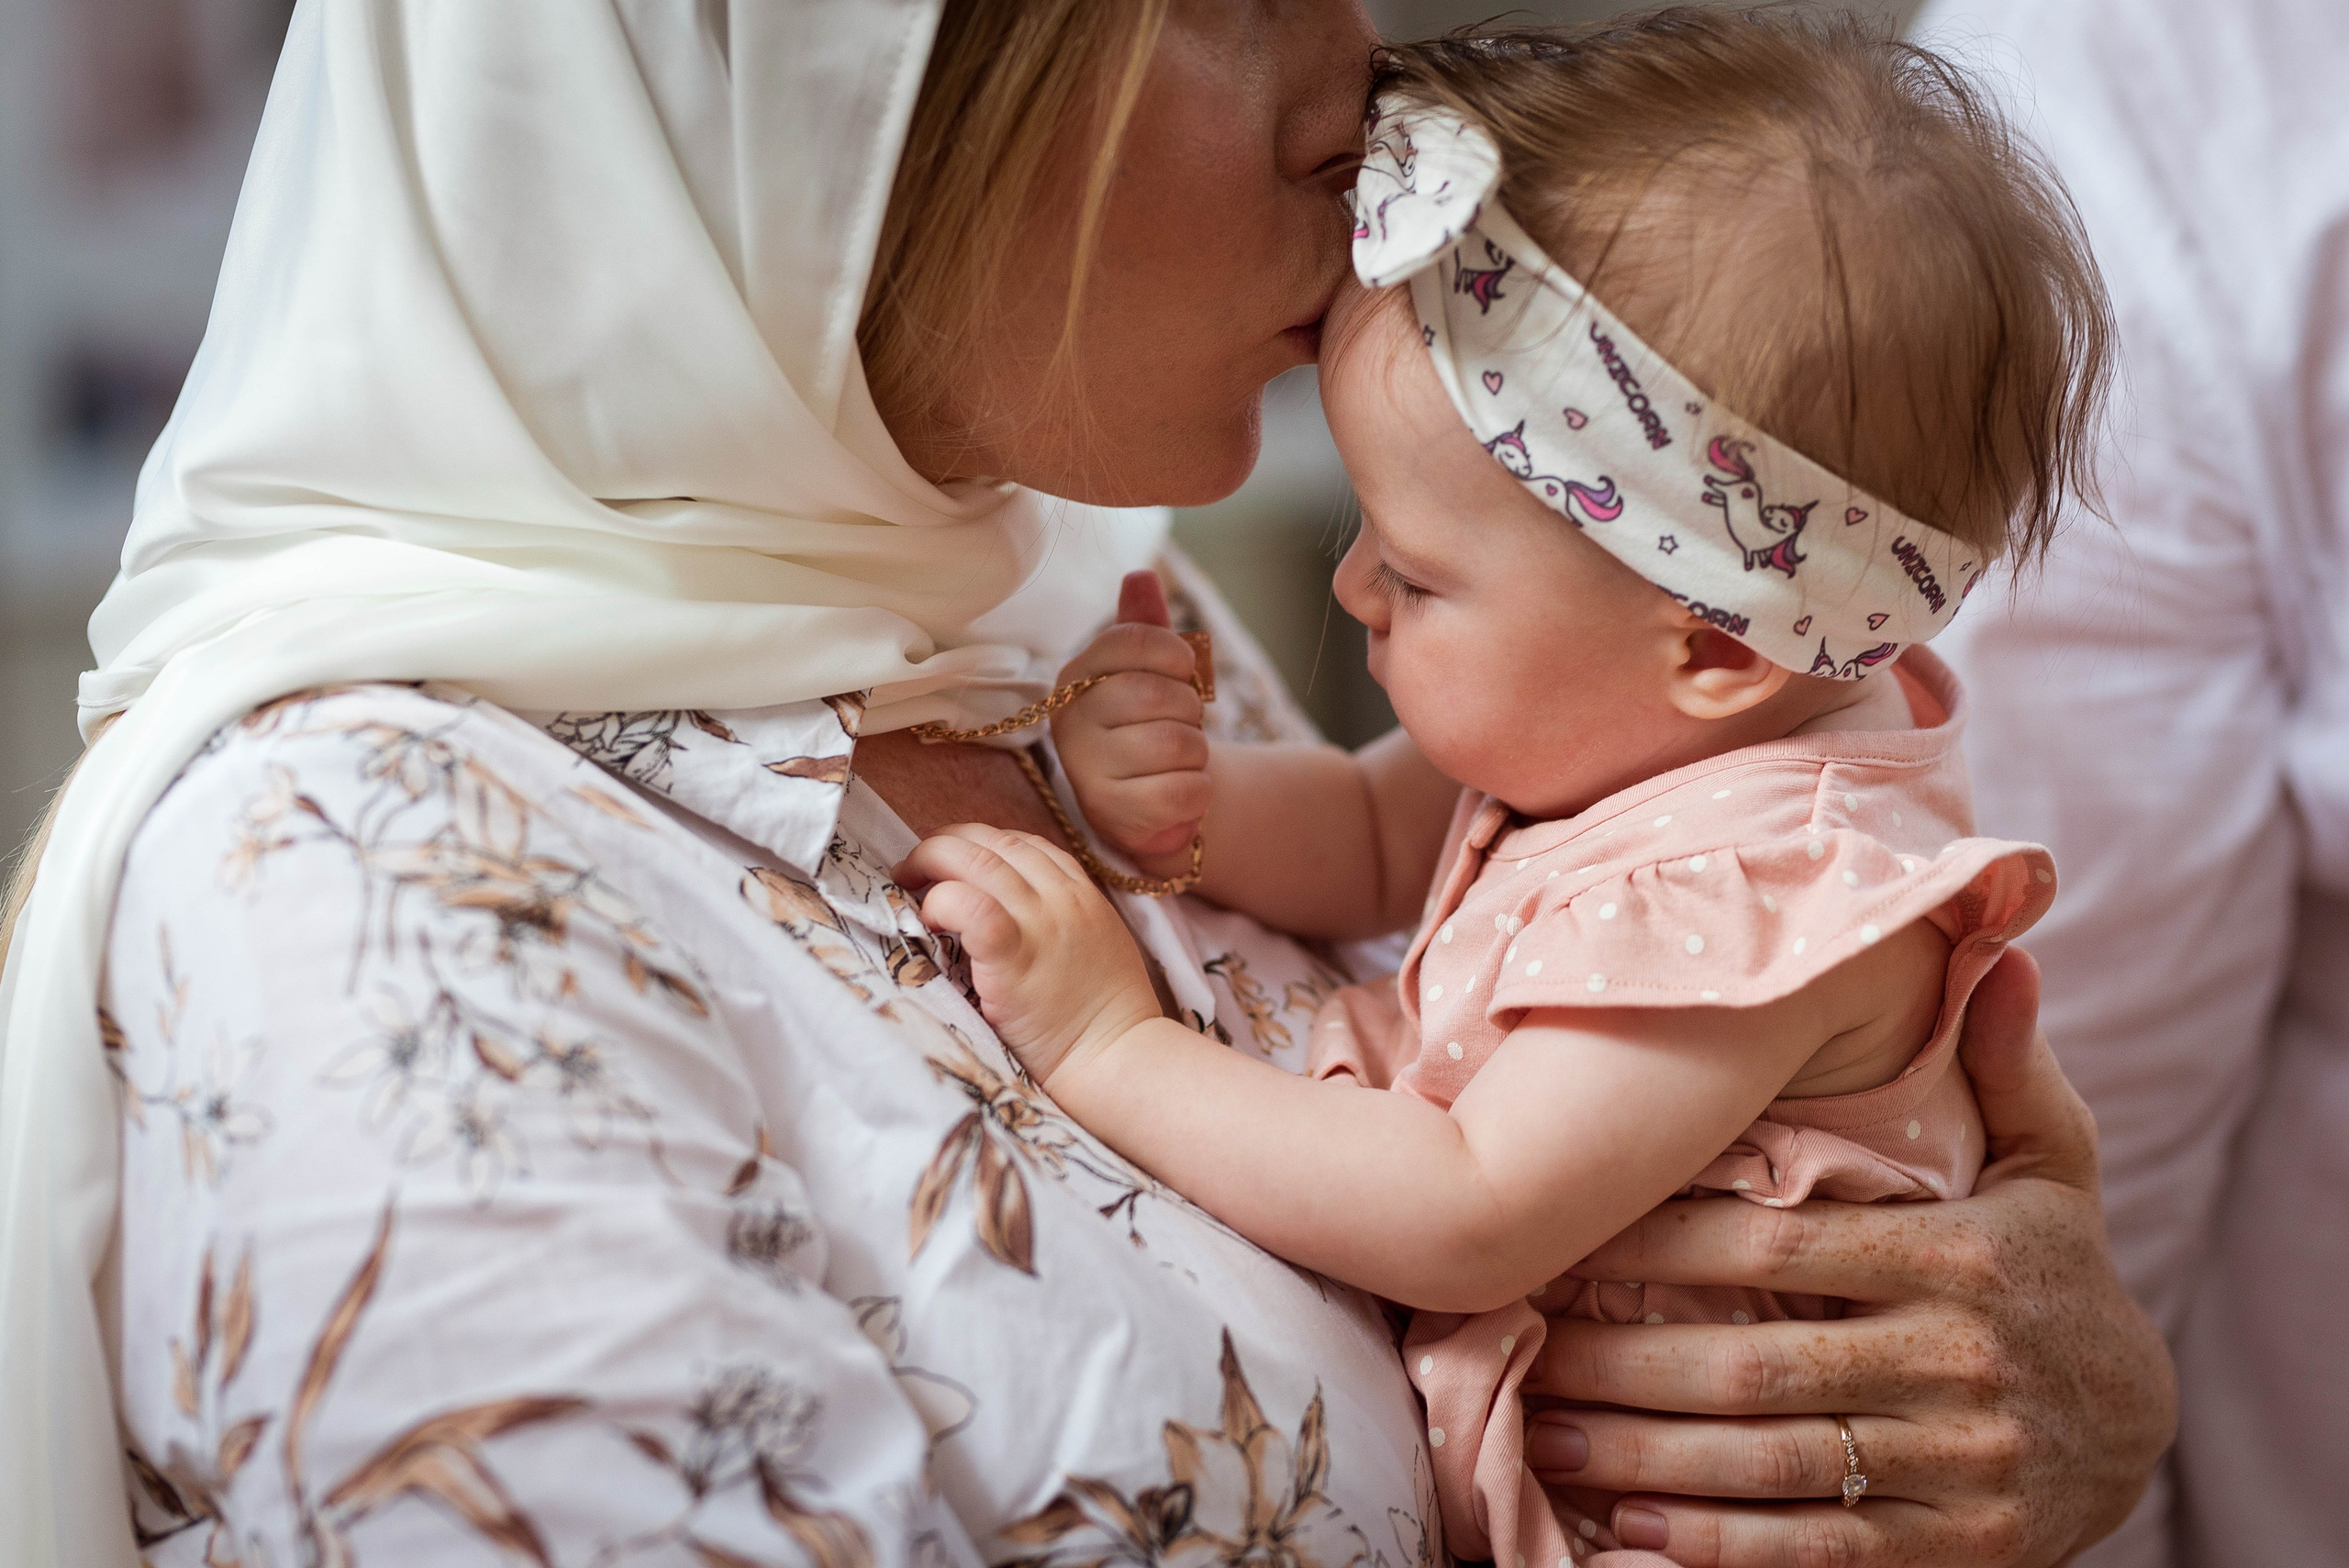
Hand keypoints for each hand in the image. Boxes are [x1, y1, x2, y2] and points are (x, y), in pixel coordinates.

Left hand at [897, 824, 1161, 1085]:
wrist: (1117, 1058)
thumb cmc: (1105, 1019)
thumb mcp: (1098, 946)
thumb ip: (1062, 920)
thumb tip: (1011, 913)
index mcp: (1082, 893)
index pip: (1022, 843)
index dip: (979, 844)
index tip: (953, 863)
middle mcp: (1062, 897)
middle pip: (993, 841)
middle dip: (945, 845)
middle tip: (915, 869)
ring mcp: (1039, 921)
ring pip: (974, 860)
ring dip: (929, 863)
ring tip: (907, 886)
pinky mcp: (1013, 953)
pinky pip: (968, 904)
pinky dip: (940, 901)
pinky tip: (927, 920)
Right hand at [1051, 570, 1211, 875]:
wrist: (1154, 805)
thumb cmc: (1153, 728)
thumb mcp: (1153, 673)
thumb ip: (1147, 627)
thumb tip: (1140, 576)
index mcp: (1078, 676)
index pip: (1129, 640)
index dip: (1173, 653)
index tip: (1184, 669)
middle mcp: (1071, 719)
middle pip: (1156, 694)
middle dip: (1189, 711)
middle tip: (1180, 727)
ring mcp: (1086, 769)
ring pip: (1176, 743)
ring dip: (1197, 754)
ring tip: (1178, 762)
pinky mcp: (1112, 813)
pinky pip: (1184, 790)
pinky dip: (1198, 792)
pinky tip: (1179, 794)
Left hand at [1527, 949, 2175, 1566]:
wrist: (2145, 1429)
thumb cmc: (2056, 1272)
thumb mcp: (2052, 1165)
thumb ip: (2008, 1067)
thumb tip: (2000, 950)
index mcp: (1960, 1261)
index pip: (1779, 1247)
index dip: (1661, 1245)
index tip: (1566, 1237)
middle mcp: (1955, 1363)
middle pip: (1758, 1366)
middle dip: (1626, 1362)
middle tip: (1525, 1346)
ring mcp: (1957, 1464)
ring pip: (1773, 1463)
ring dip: (1645, 1455)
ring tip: (1544, 1434)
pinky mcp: (1956, 1546)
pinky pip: (1818, 1549)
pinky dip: (1720, 1547)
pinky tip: (1631, 1529)